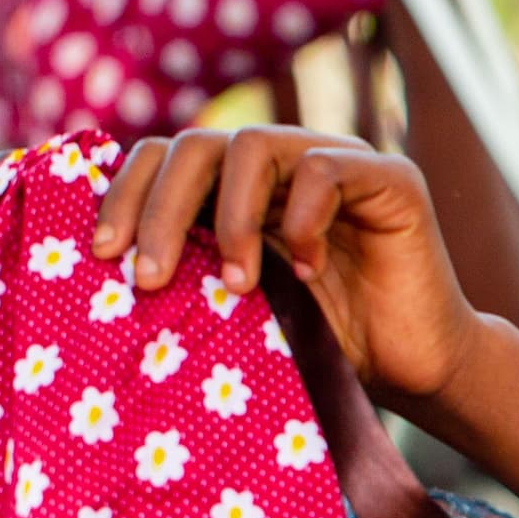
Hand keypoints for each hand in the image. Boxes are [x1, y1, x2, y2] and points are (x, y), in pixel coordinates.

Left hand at [95, 128, 485, 409]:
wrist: (417, 372)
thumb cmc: (325, 347)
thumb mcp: (238, 311)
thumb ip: (190, 275)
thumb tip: (102, 273)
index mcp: (239, 189)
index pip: (163, 158)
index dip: (126, 195)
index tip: (101, 254)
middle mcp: (284, 163)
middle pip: (197, 145)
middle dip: (161, 208)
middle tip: (147, 276)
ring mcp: (338, 162)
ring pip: (253, 146)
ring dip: (230, 218)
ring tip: (236, 285)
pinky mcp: (391, 178)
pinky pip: (325, 170)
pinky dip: (303, 220)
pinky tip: (308, 272)